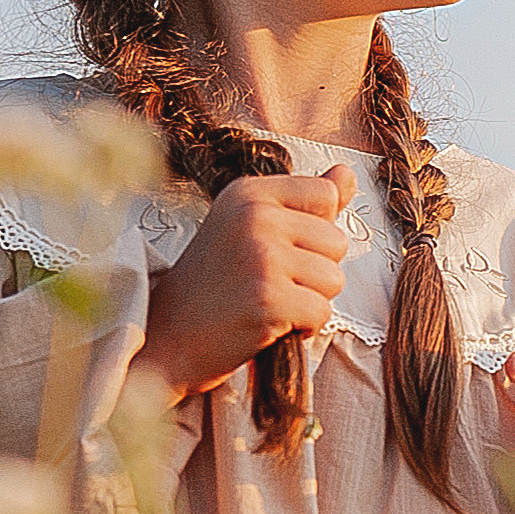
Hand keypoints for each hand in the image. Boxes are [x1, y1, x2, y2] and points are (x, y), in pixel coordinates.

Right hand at [137, 168, 351, 400]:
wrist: (165, 339)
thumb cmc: (211, 286)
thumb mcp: (249, 228)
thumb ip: (303, 201)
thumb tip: (348, 174)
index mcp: (248, 193)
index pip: (326, 195)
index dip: (313, 232)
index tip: (276, 250)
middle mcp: (255, 217)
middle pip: (337, 241)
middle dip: (312, 272)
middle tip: (265, 284)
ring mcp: (262, 257)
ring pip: (334, 280)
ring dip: (308, 301)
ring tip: (266, 304)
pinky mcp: (269, 299)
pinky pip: (322, 313)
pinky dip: (302, 329)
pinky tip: (267, 325)